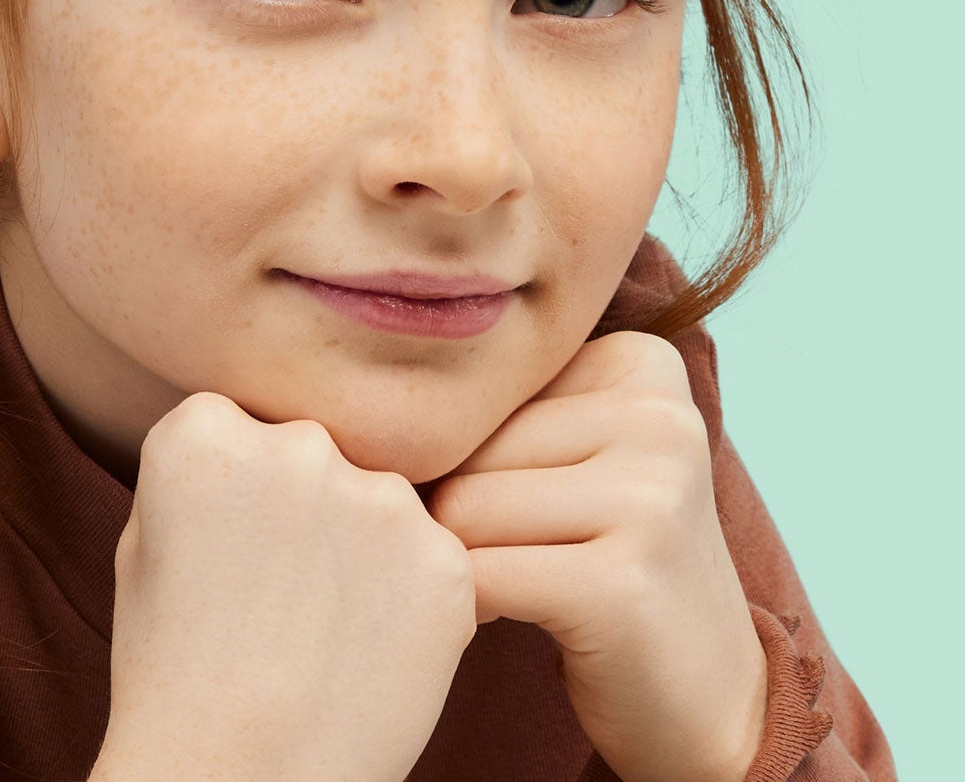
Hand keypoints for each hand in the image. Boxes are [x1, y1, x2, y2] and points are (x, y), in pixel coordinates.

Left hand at [424, 330, 769, 781]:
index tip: (527, 490)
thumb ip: (494, 401)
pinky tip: (508, 616)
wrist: (709, 698)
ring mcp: (650, 498)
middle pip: (466, 443)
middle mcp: (659, 417)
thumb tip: (352, 404)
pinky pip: (477, 577)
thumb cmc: (604, 553)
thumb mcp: (569, 449)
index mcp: (642, 363)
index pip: (482, 385)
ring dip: (460, 559)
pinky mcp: (622, 582)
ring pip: (462, 508)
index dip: (472, 448)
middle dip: (459, 506)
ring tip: (517, 579)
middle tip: (513, 548)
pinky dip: (467, 606)